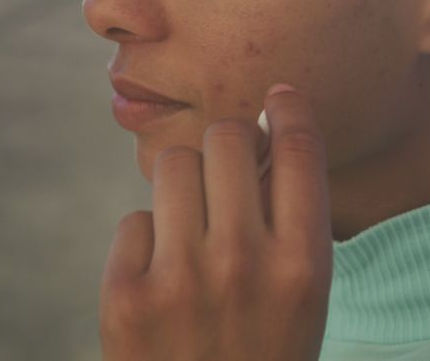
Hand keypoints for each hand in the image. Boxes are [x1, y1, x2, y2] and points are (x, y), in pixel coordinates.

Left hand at [99, 84, 332, 360]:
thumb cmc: (262, 352)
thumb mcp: (302, 297)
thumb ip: (290, 219)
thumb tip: (265, 128)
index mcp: (303, 265)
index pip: (299, 150)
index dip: (288, 110)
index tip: (279, 95)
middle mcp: (245, 263)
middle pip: (225, 138)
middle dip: (226, 146)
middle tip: (225, 171)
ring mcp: (181, 279)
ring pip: (172, 166)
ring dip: (183, 186)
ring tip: (191, 229)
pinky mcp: (126, 296)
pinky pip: (136, 220)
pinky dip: (148, 242)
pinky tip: (163, 281)